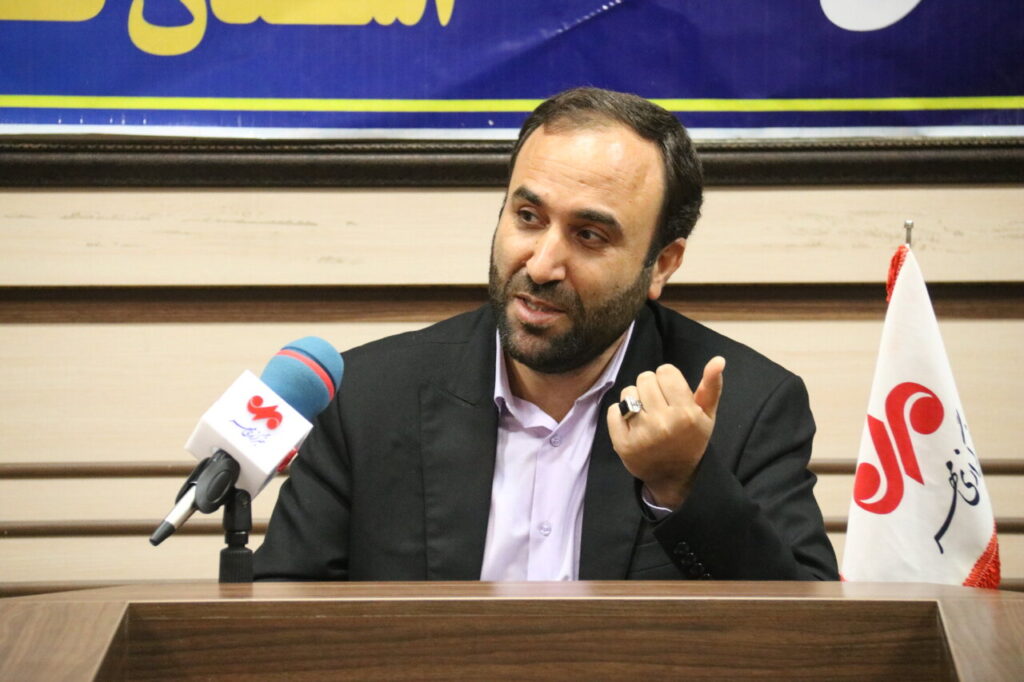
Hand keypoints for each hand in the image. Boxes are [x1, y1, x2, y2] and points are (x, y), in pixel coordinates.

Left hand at [607, 357, 724, 509]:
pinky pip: (613, 411)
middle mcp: (663, 423)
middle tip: (657, 402)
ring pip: (628, 392)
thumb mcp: (707, 416)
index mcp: (686, 414)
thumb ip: (711, 386)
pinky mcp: (623, 444)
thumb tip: (718, 359)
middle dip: (651, 386)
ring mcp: (641, 435)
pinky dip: (620, 414)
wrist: (674, 477)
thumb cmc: (691, 441)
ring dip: (634, 398)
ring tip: (644, 412)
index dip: (667, 378)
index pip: (666, 371)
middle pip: (645, 378)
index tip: (670, 391)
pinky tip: (632, 424)